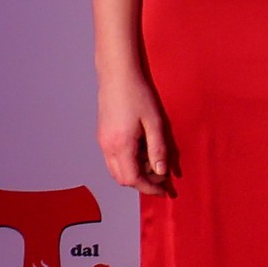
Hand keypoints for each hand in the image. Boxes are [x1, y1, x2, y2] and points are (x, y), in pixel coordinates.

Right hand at [97, 70, 173, 194]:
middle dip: (143, 182)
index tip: (166, 190)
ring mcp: (102, 141)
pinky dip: (129, 163)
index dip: (149, 188)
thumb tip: (162, 171)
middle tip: (163, 177)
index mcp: (120, 145)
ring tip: (155, 163)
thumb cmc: (139, 95)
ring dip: (135, 173)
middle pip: (123, 178)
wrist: (117, 76)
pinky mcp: (102, 136)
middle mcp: (107, 147)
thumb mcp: (155, 122)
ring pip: (117, 170)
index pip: (133, 179)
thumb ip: (158, 149)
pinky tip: (143, 152)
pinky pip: (114, 159)